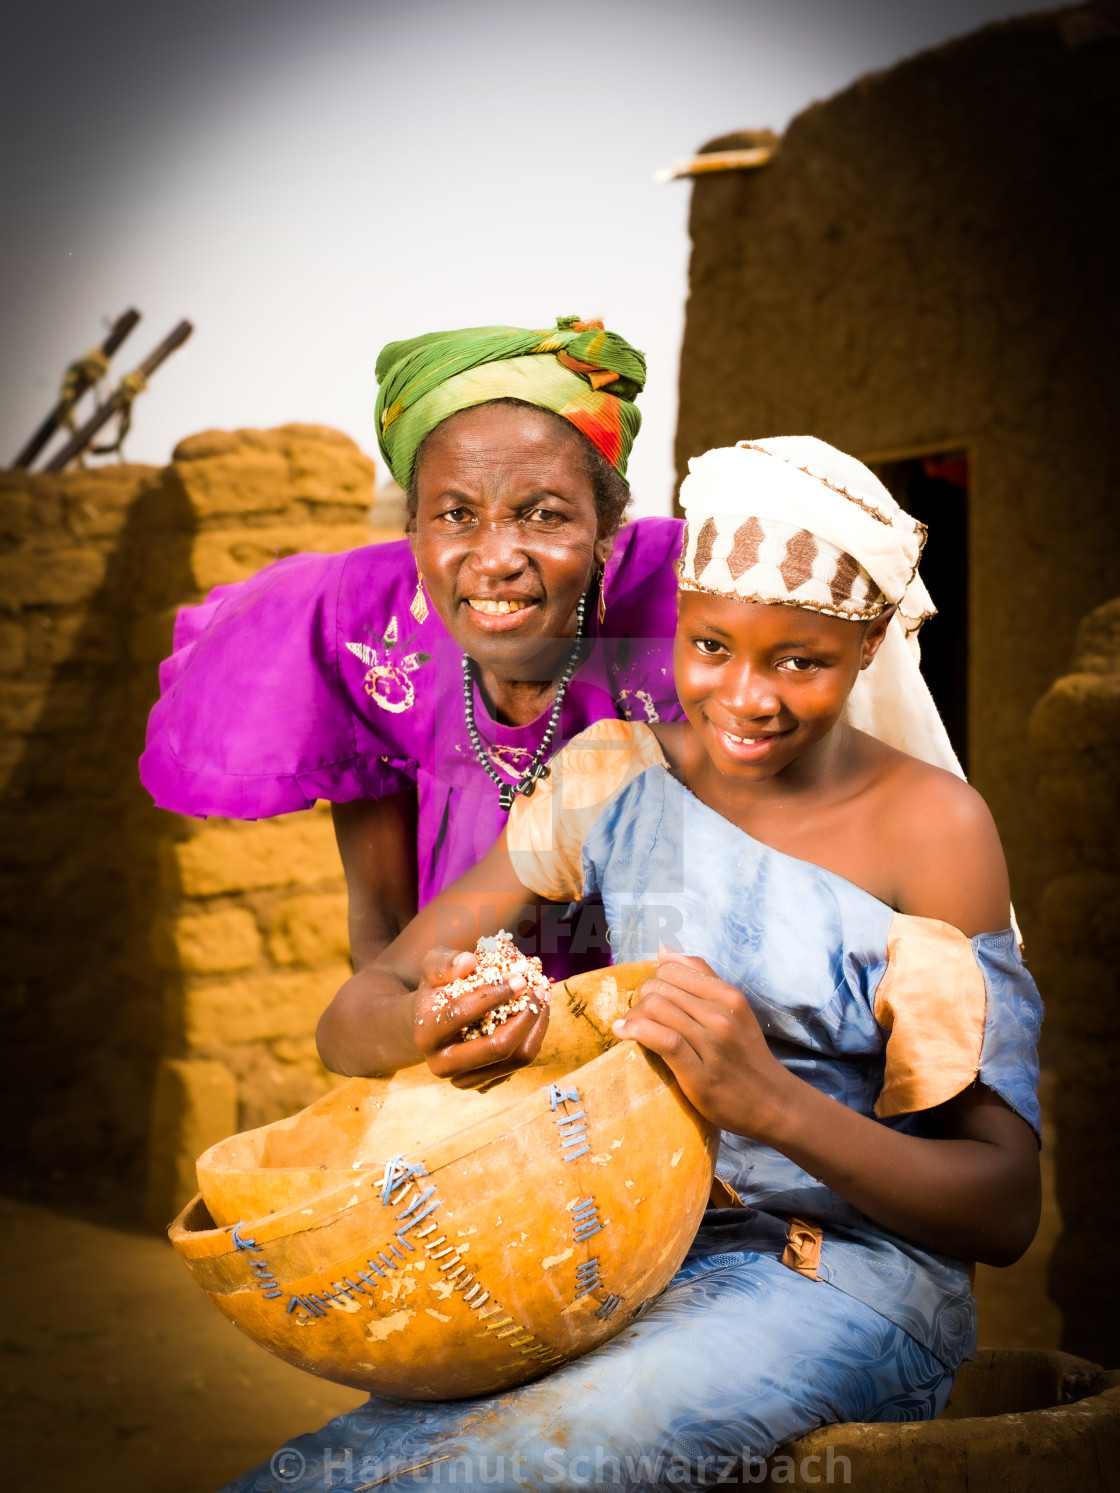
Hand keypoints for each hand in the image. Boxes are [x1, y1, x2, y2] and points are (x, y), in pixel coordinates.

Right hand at [412, 947, 549, 1090]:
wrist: (431, 1023)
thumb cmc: (436, 990)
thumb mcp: (432, 969)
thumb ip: (445, 963)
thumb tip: (468, 962)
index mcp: (426, 1035)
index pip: (461, 1014)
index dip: (493, 995)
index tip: (519, 979)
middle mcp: (442, 1064)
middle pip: (496, 1048)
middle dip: (524, 1017)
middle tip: (538, 991)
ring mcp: (465, 1079)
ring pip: (515, 1060)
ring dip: (536, 1027)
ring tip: (543, 999)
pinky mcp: (484, 1084)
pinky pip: (519, 1065)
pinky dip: (534, 1038)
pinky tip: (537, 1014)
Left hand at [611, 946, 794, 1140]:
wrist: (771, 1103)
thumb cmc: (745, 1055)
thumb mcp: (733, 1009)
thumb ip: (701, 977)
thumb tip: (664, 950)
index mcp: (729, 996)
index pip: (672, 970)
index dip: (654, 981)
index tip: (652, 1000)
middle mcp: (721, 1015)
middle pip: (660, 987)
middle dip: (641, 998)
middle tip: (640, 1017)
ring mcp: (711, 1044)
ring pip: (656, 1009)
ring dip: (634, 1016)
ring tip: (630, 1027)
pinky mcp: (699, 1073)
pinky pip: (662, 1040)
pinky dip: (636, 1031)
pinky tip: (624, 1033)